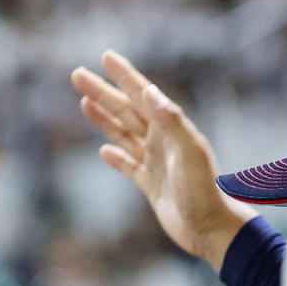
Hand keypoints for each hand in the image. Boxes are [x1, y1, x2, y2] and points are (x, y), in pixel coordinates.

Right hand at [72, 50, 256, 270]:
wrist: (208, 227)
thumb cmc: (203, 190)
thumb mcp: (189, 152)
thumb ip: (170, 120)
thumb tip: (148, 91)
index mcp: (170, 128)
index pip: (141, 95)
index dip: (123, 76)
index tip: (105, 58)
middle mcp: (161, 141)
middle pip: (125, 111)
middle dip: (102, 93)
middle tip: (77, 75)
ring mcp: (155, 162)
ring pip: (122, 134)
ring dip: (103, 119)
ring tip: (84, 103)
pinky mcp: (150, 185)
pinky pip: (128, 166)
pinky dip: (115, 157)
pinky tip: (103, 151)